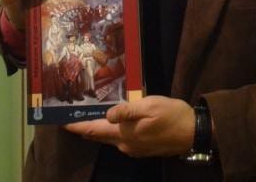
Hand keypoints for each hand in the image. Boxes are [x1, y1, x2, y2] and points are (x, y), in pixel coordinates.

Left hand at [64, 96, 194, 157]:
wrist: (194, 133)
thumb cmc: (172, 116)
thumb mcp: (150, 106)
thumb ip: (127, 110)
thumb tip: (106, 114)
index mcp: (124, 134)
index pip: (93, 130)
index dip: (77, 127)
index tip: (61, 122)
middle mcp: (125, 144)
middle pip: (99, 135)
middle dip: (84, 127)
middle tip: (71, 117)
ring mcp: (134, 148)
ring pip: (109, 138)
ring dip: (98, 129)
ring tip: (88, 117)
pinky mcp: (142, 148)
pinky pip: (120, 139)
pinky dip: (111, 131)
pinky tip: (111, 122)